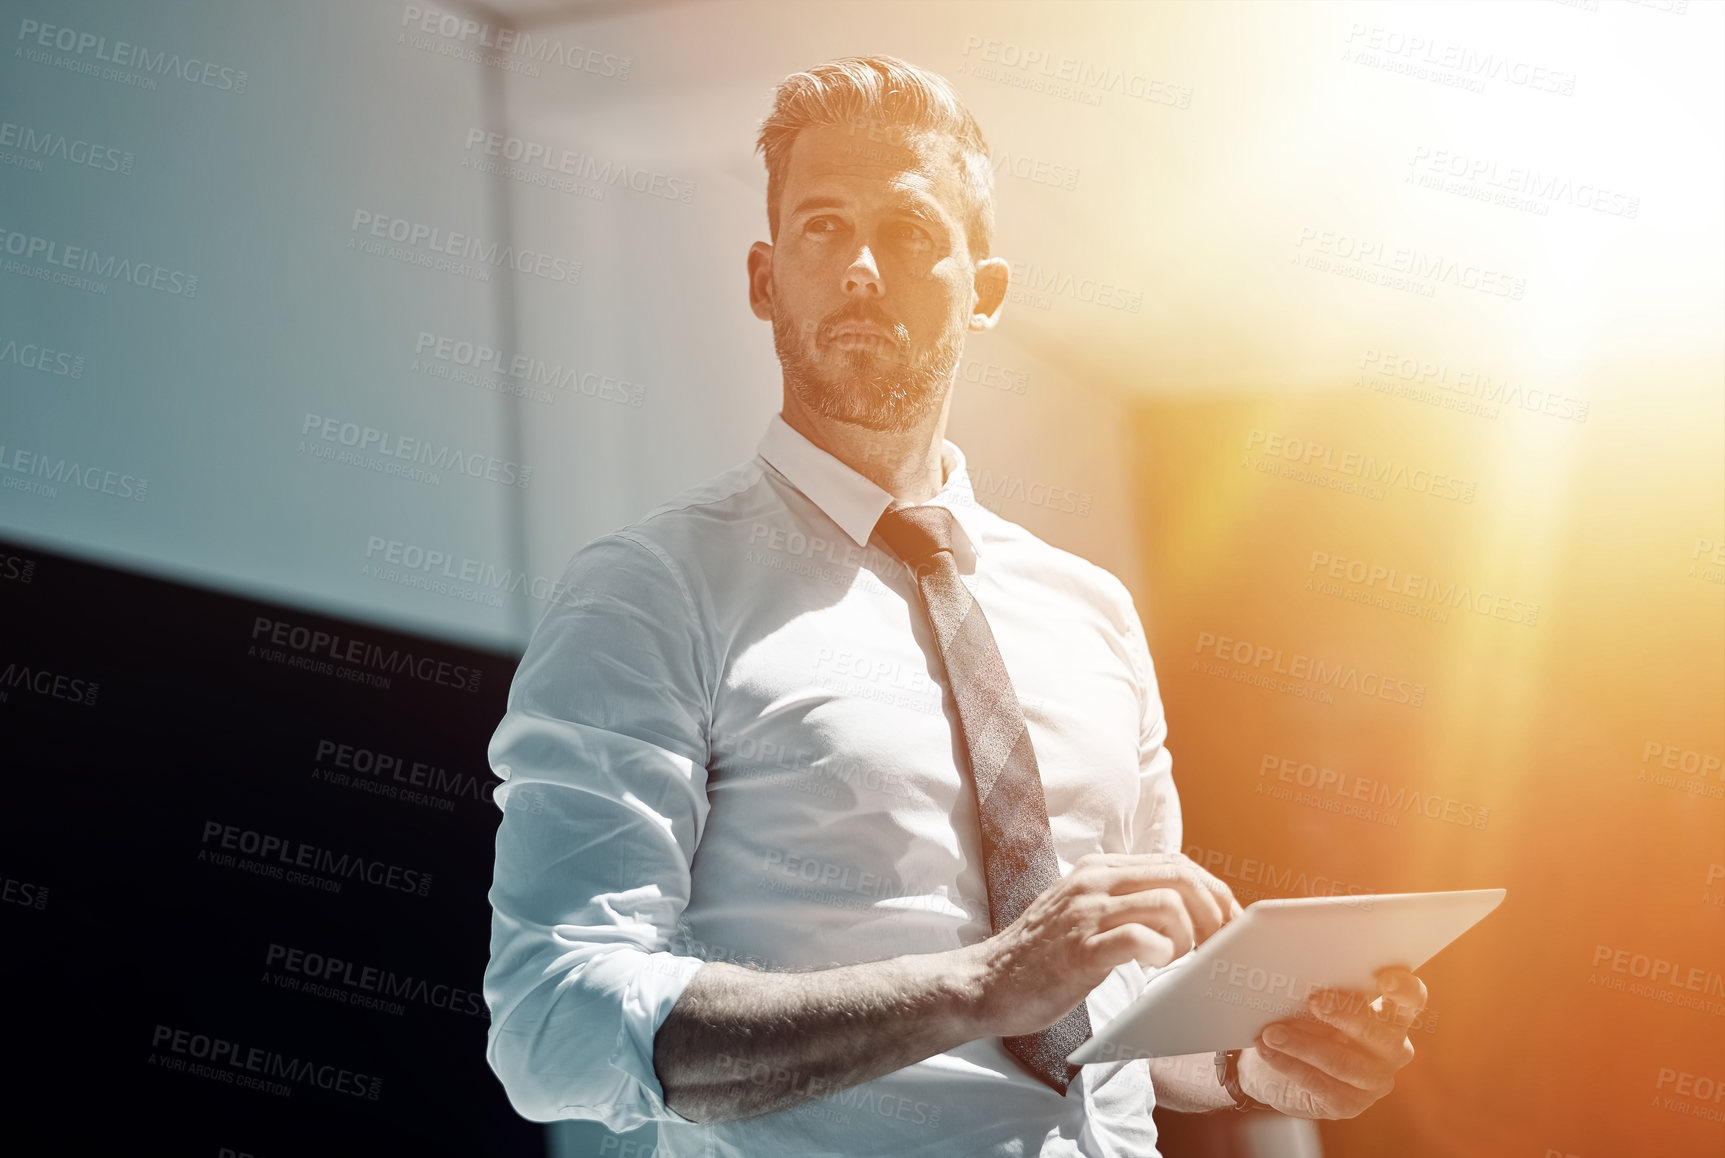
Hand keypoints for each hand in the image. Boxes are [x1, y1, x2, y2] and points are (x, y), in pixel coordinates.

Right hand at [966, 852, 1241, 1039]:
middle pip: (1179, 876)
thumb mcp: (1080, 912)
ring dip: (1190, 934)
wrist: (986, 983)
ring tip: (1180, 958)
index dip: (1211, 889)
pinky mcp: (1081, 950)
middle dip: (1214, 910)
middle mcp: (1093, 883)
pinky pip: (1140, 938)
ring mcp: (1086, 914)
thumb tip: (1181, 907)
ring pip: (1168, 902)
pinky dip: (1162, 951)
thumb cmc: (1039, 957)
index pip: (1174, 863)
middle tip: (1219, 943)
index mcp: (1097, 871)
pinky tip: (1156, 966)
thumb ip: (1120, 901)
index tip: (1227, 919)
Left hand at [1237, 966, 1425, 1118]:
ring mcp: (1375, 1080)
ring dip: (1304, 1045)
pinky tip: (1268, 1052)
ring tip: (1272, 1033)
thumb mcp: (1310, 1001)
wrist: (1271, 1066)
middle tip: (1314, 1001)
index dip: (1405, 989)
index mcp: (1390, 1015)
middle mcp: (1392, 1049)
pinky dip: (1289, 1065)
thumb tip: (1299, 977)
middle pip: (1378, 1032)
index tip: (1386, 979)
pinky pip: (1320, 1084)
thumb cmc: (1299, 1021)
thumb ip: (1319, 990)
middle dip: (1346, 1014)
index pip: (1411, 1000)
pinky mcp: (1350, 1104)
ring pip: (1345, 1063)